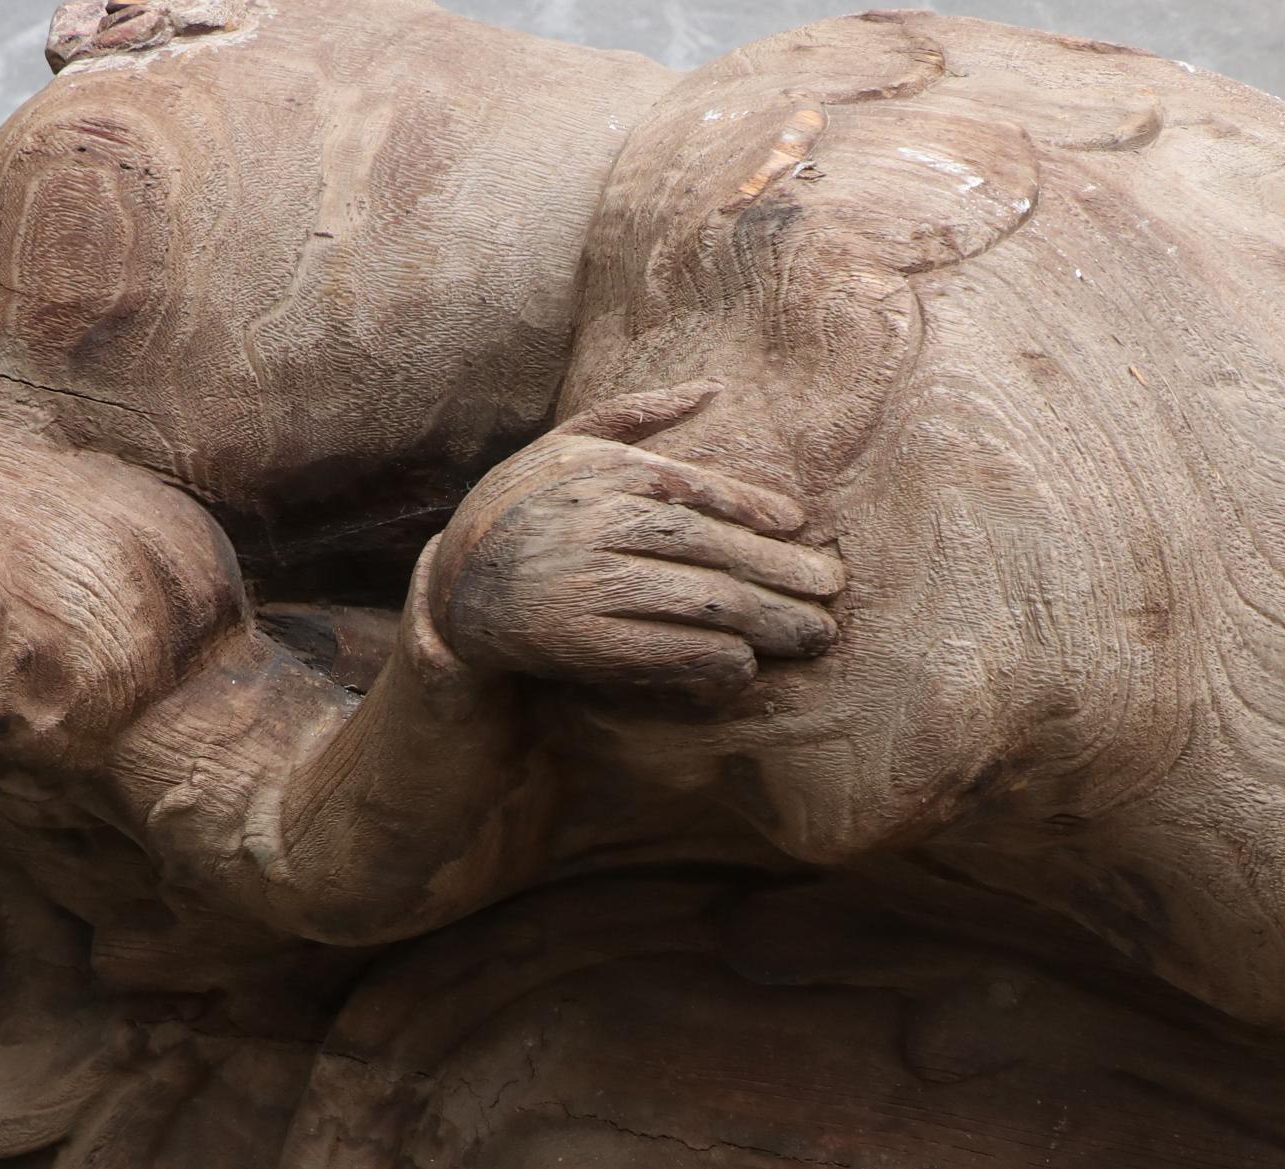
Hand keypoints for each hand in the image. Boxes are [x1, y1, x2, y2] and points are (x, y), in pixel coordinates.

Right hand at [429, 382, 844, 702]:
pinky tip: (744, 665)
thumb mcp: (566, 446)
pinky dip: (707, 658)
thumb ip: (637, 415)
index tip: (798, 529)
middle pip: (711, 549)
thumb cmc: (523, 512)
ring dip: (764, 620)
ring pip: (698, 600)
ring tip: (811, 635)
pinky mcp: (578, 640)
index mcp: (605, 473)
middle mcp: (601, 524)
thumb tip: (713, 387)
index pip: (697, 489)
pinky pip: (658, 650)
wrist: (454, 590)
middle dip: (780, 573)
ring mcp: (589, 583)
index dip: (753, 511)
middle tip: (831, 592)